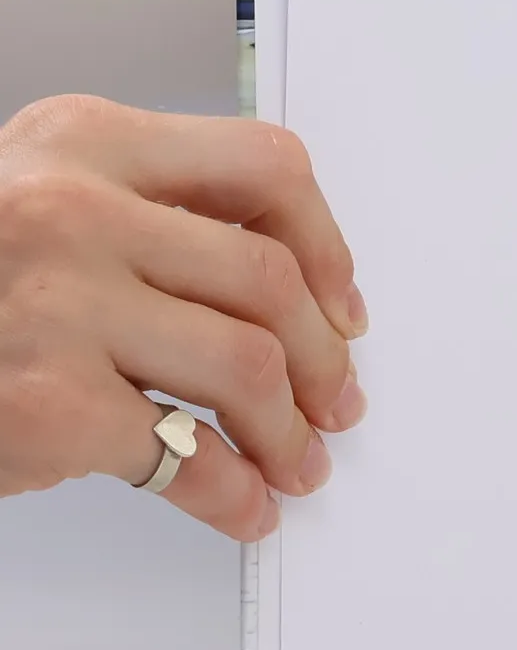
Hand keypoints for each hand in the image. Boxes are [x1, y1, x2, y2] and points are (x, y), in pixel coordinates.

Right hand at [0, 95, 366, 538]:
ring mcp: (55, 307)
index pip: (265, 166)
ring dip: (290, 430)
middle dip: (323, 358)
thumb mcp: (38, 205)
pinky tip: (242, 507)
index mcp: (83, 142)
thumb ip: (148, 217)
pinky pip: (185, 459)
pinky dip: (231, 495)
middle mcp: (70, 210)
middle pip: (268, 280)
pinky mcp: (44, 407)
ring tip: (297, 462)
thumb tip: (293, 290)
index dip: (326, 245)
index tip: (344, 306)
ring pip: (247, 366)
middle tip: (337, 403)